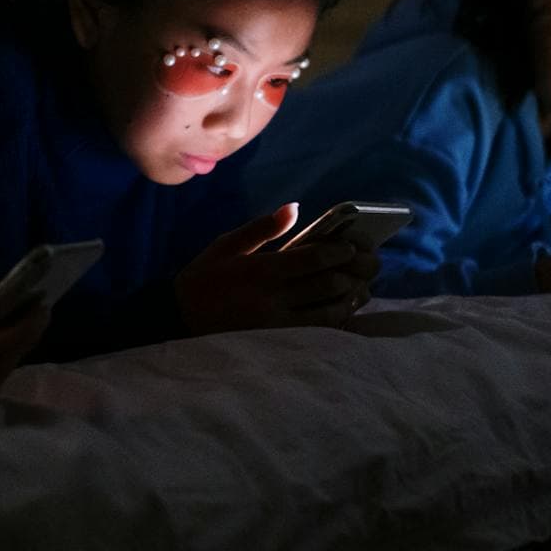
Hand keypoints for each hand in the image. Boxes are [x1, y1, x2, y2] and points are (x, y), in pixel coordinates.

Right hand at [174, 203, 382, 334]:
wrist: (178, 320)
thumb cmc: (204, 278)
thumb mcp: (226, 245)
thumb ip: (263, 228)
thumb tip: (295, 208)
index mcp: (259, 270)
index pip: (309, 260)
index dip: (337, 252)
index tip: (352, 246)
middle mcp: (271, 298)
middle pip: (325, 285)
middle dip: (354, 273)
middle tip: (371, 264)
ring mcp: (275, 324)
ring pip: (327, 312)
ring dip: (350, 298)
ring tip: (363, 287)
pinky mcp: (276, 342)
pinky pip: (316, 333)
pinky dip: (337, 322)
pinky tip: (347, 312)